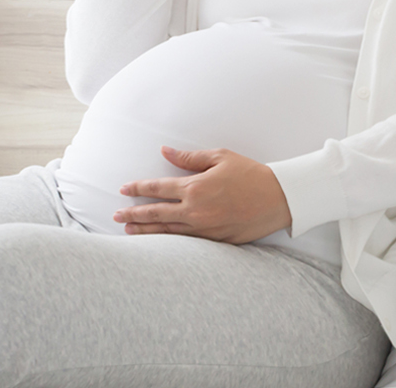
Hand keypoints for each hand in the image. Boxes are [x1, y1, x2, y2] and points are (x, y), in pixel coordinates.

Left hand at [114, 146, 291, 243]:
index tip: (123, 189)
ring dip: (146, 231)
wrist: (280, 198)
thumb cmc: (251, 174)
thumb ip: (189, 158)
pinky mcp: (216, 242)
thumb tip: (165, 151)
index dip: (138, 189)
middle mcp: (196, 211)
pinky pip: (186, 243)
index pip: (157, 189)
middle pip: (156, 213)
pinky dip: (169, 242)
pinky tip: (159, 242)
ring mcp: (205, 229)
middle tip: (116, 216)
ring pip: (167, 232)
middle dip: (133, 214)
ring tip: (129, 231)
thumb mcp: (220, 158)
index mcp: (195, 187)